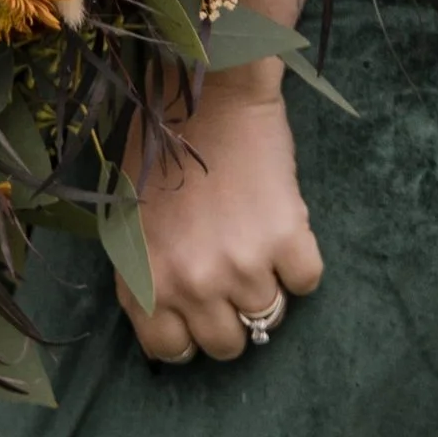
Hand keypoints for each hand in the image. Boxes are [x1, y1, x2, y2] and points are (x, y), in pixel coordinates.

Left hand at [119, 66, 324, 364]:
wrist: (208, 85)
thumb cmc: (162, 145)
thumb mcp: (130, 218)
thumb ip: (146, 275)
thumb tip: (172, 325)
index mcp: (146, 280)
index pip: (171, 351)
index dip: (189, 330)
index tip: (201, 305)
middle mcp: (191, 284)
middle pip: (228, 345)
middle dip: (232, 312)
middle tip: (233, 268)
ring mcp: (240, 266)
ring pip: (269, 317)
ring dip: (268, 283)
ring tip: (256, 236)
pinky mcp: (286, 239)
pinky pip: (307, 281)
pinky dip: (300, 258)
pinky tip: (282, 220)